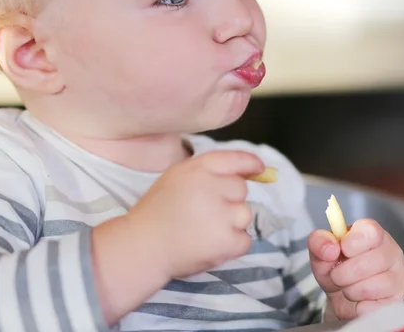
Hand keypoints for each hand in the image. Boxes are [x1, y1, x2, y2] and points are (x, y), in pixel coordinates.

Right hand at [127, 150, 264, 279]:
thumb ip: (208, 170)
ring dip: (231, 222)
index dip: (250, 163)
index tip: (259, 169)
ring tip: (205, 228)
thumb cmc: (159, 209)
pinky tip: (210, 243)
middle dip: (230, 199)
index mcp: (197, 168)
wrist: (144, 245)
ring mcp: (220, 215)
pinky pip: (245, 239)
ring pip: (245, 214)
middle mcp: (211, 187)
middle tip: (206, 211)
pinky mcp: (226, 241)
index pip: (235, 159)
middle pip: (241, 189)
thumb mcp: (178, 176)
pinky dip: (232, 244)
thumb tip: (245, 171)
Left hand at [308, 219, 403, 319]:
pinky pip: (375, 307)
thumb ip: (318, 242)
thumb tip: (330, 248)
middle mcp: (390, 251)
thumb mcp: (320, 251)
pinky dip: (359, 306)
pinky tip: (359, 299)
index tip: (342, 249)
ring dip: (350, 290)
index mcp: (371, 232)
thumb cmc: (335, 266)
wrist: (340, 296)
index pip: (371, 231)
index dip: (353, 242)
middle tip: (337, 275)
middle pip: (368, 262)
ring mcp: (398, 276)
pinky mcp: (398, 300)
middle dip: (343, 273)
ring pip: (372, 287)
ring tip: (348, 286)